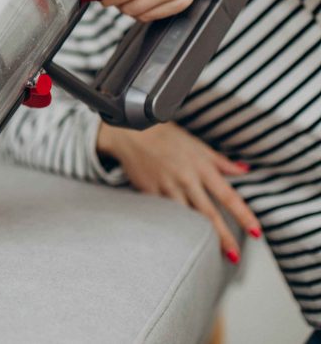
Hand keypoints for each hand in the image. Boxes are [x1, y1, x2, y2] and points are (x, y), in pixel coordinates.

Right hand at [96, 121, 260, 262]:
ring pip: (186, 217)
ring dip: (198, 235)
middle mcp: (186, 179)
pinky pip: (164, 212)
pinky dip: (173, 225)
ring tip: (209, 252)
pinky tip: (180, 239)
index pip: (228, 196)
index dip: (244, 215)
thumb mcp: (198, 145)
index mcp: (202, 167)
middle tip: (235, 256)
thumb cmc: (167, 136)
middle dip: (223, 236)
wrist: (132, 132)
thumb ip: (221, 162)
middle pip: (208, 214)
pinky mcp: (149, 191)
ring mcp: (167, 187)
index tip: (256, 232)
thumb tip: (245, 171)